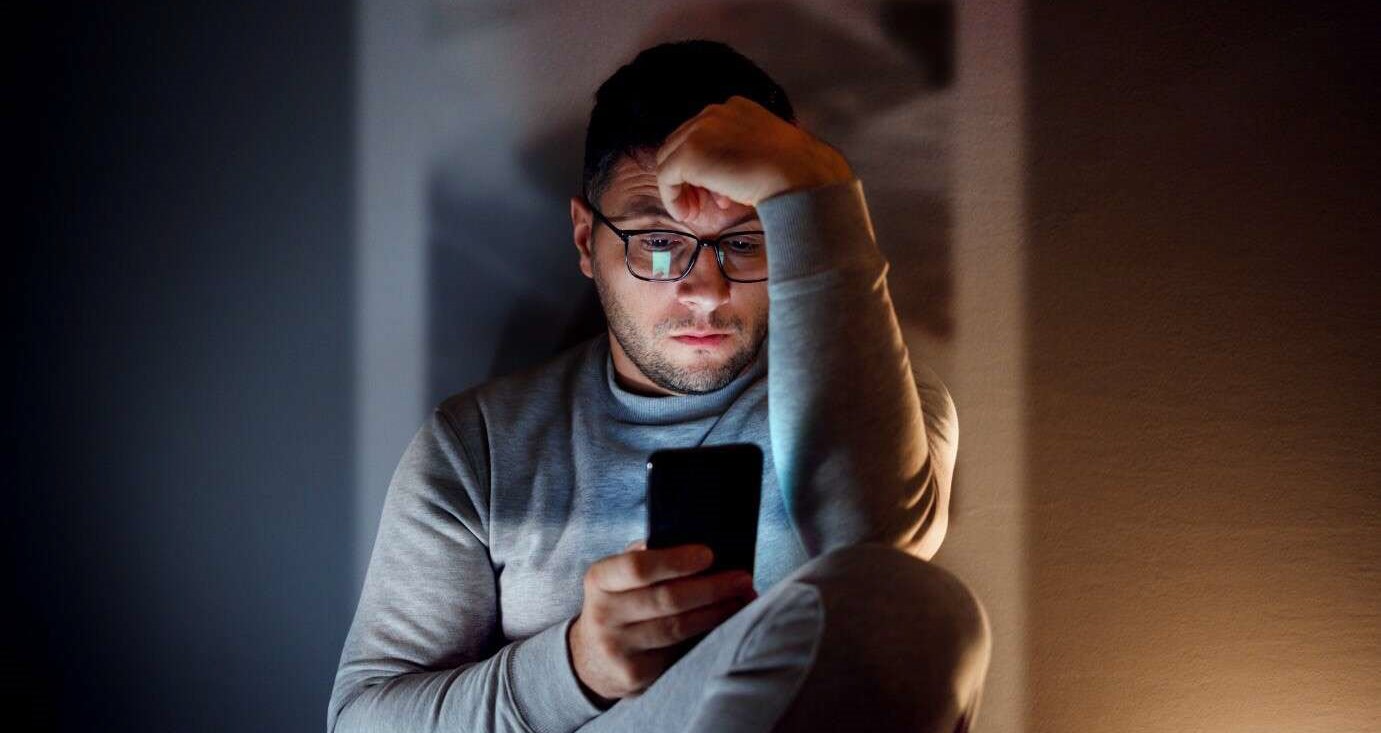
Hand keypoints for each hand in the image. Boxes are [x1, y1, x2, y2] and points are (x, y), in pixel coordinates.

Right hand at [568, 540, 757, 702]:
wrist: (592, 660)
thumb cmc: (619, 605)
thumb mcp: (618, 578)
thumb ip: (647, 558)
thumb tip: (695, 545)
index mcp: (599, 580)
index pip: (637, 567)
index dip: (675, 561)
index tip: (708, 555)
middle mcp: (603, 615)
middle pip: (666, 599)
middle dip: (711, 587)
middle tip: (741, 578)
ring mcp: (617, 648)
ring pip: (677, 628)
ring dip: (716, 612)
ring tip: (740, 598)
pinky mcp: (634, 675)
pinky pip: (678, 652)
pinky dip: (706, 635)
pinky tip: (726, 624)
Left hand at [654, 95, 853, 226]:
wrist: (801, 175)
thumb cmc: (794, 171)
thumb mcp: (765, 154)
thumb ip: (739, 157)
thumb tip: (722, 181)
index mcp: (735, 108)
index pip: (702, 136)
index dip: (705, 167)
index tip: (719, 194)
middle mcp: (714, 112)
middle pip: (681, 145)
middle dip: (690, 178)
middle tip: (706, 204)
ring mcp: (700, 130)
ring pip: (669, 160)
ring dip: (680, 189)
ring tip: (696, 211)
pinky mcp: (690, 154)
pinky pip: (666, 177)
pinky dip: (671, 198)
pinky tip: (686, 214)